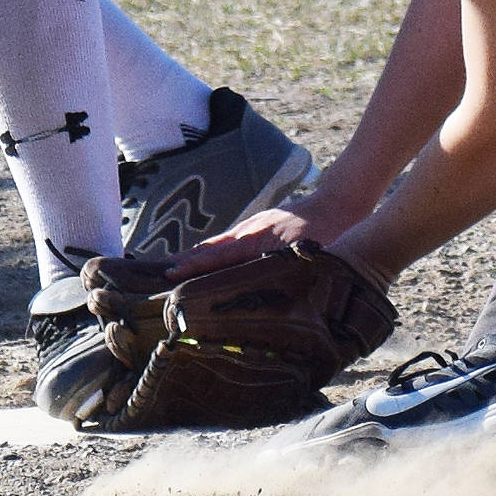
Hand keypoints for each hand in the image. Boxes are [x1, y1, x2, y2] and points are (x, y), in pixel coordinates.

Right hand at [161, 187, 367, 280]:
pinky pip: (230, 242)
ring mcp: (252, 228)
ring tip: (171, 273)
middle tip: (157, 276)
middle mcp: (249, 232)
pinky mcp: (258, 228)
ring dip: (196, 259)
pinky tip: (206, 263)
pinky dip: (213, 253)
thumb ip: (289, 272)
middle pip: (210, 249)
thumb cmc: (328, 233)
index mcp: (257, 239)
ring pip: (218, 246)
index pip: (218, 255)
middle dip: (185, 262)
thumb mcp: (309, 257)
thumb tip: (274, 292)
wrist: (339, 203)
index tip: (169, 275)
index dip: (193, 267)